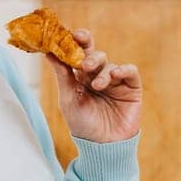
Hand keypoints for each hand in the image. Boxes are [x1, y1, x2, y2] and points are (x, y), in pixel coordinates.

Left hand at [45, 28, 142, 142]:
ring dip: (102, 71)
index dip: (75, 42)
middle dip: (89, 54)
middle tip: (83, 63)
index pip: (78, 54)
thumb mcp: (68, 99)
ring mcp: (116, 81)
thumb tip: (48, 52)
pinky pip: (130, 71)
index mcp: (80, 77)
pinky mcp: (132, 88)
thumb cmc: (83, 125)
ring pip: (110, 64)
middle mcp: (98, 76)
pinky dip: (123, 70)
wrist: (104, 147)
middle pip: (94, 54)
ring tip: (97, 85)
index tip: (70, 34)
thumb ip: (62, 75)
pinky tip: (116, 75)